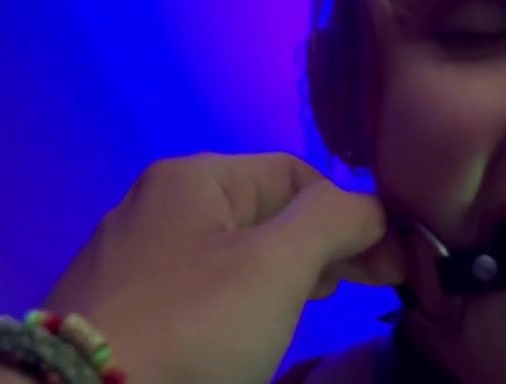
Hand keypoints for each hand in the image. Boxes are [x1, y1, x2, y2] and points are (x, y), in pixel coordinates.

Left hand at [44, 153, 404, 383]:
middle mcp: (156, 202)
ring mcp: (131, 254)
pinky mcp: (117, 303)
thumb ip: (333, 220)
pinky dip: (234, 302)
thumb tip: (372, 205)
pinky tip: (247, 331)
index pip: (297, 174)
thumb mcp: (276, 266)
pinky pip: (195, 287)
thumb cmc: (192, 326)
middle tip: (361, 291)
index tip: (388, 269)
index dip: (351, 215)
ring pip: (230, 252)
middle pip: (263, 211)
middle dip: (320, 247)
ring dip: (282, 276)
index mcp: (192, 176)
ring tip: (310, 311)